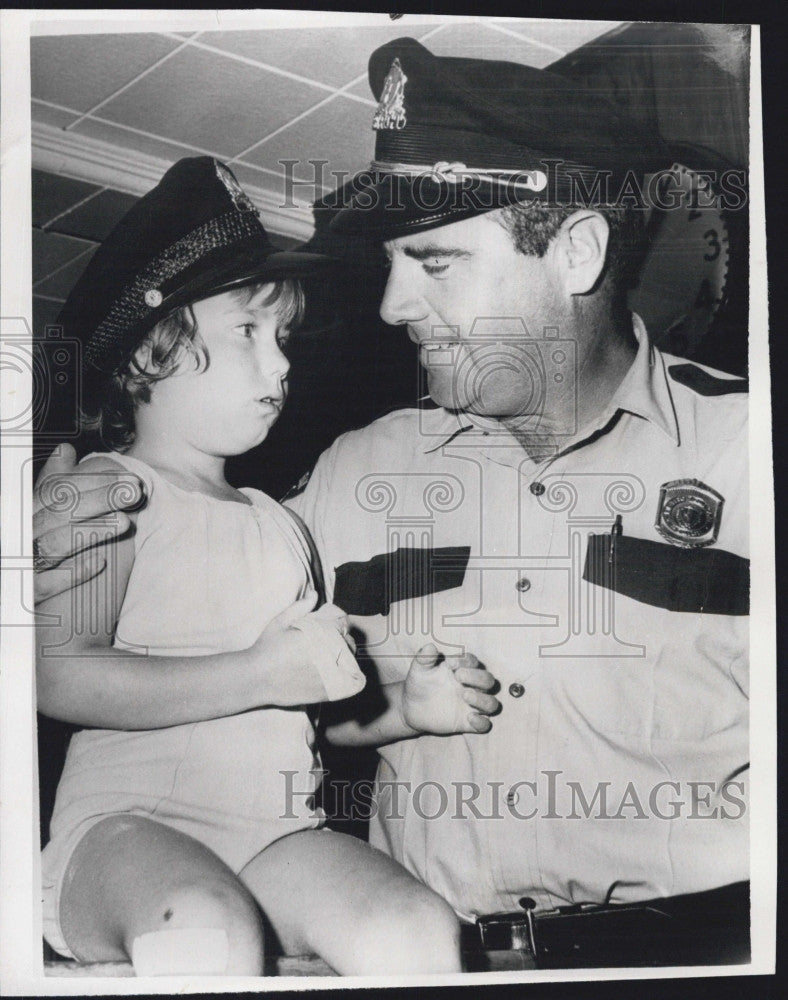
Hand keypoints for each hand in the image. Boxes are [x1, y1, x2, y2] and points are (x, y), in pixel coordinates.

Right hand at [33, 444, 144, 602]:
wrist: (20, 601)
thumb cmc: (28, 549)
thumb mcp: (35, 513)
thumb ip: (49, 484)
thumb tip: (65, 450)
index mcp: (24, 514)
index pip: (57, 492)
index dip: (94, 482)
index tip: (129, 478)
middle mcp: (20, 536)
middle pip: (60, 513)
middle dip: (100, 499)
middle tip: (135, 492)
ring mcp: (22, 565)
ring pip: (55, 544)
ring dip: (91, 531)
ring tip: (125, 521)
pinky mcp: (27, 595)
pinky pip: (45, 585)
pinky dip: (71, 574)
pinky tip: (99, 563)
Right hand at [248, 590, 365, 705]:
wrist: (257, 678)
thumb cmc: (267, 648)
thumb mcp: (280, 622)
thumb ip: (300, 607)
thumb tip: (314, 594)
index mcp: (322, 633)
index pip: (344, 625)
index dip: (338, 626)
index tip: (330, 630)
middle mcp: (331, 652)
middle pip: (349, 644)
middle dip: (342, 643)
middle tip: (328, 646)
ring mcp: (331, 673)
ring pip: (351, 663)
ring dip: (345, 660)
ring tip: (330, 661)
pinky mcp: (329, 691)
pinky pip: (351, 683)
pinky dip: (349, 679)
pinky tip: (336, 675)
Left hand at [401, 644, 499, 735]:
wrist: (412, 708)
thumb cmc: (419, 684)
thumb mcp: (419, 670)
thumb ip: (424, 658)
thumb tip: (430, 646)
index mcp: (462, 669)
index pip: (473, 662)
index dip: (465, 660)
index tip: (449, 662)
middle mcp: (471, 686)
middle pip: (488, 680)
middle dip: (477, 677)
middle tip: (459, 676)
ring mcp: (471, 705)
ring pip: (491, 703)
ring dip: (483, 700)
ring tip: (465, 696)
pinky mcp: (468, 723)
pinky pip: (485, 724)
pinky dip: (481, 722)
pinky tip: (469, 718)